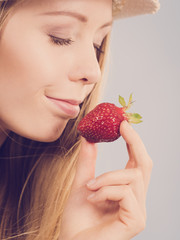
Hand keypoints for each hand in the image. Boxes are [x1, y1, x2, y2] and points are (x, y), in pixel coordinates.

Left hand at [59, 121, 152, 239]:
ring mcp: (138, 211)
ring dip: (106, 177)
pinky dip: (106, 190)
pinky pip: (125, 192)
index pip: (136, 162)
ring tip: (90, 187)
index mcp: (126, 190)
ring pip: (132, 177)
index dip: (134, 142)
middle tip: (122, 126)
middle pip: (145, 165)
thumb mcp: (82, 183)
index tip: (124, 124)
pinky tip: (93, 200)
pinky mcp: (136, 221)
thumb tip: (89, 139)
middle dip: (135, 142)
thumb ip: (87, 162)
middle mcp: (136, 199)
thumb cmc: (78, 218)